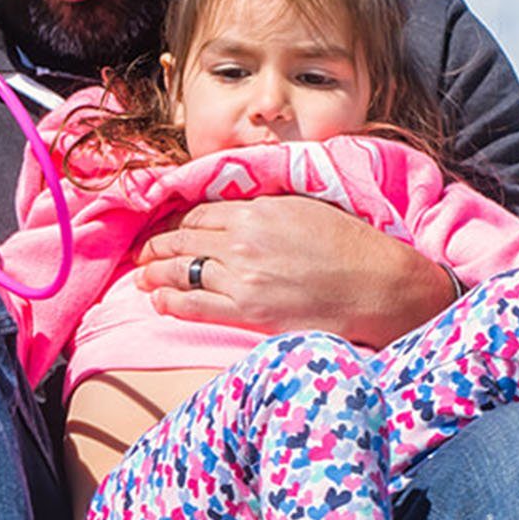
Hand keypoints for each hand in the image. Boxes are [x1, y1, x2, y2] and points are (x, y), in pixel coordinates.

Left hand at [132, 196, 455, 347]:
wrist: (377, 285)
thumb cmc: (351, 246)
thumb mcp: (306, 208)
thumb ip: (268, 208)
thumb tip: (242, 209)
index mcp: (257, 210)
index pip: (200, 213)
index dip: (177, 222)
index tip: (168, 229)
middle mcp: (242, 240)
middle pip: (183, 240)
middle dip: (156, 246)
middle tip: (142, 254)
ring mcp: (242, 277)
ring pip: (182, 271)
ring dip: (155, 274)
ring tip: (141, 279)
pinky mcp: (248, 312)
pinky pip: (195, 305)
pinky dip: (171, 301)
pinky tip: (158, 301)